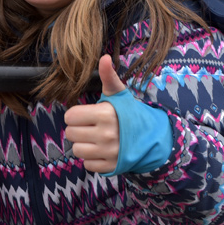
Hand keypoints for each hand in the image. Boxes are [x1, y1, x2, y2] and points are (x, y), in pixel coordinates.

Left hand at [63, 54, 126, 173]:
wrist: (153, 138)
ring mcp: (109, 152)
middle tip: (91, 127)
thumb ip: (108, 76)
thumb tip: (104, 57)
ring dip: (83, 145)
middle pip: (70, 134)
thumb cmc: (129, 114)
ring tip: (95, 139)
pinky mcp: (112, 167)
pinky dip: (92, 159)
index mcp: (105, 114)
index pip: (70, 117)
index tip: (86, 115)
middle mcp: (106, 134)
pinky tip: (101, 151)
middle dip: (78, 130)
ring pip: (77, 150)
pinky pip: (87, 165)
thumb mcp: (119, 94)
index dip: (76, 115)